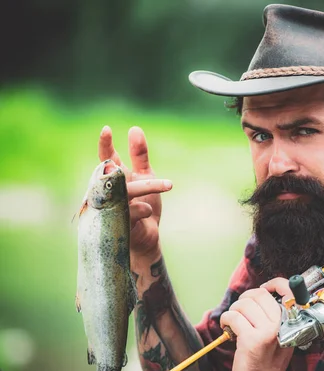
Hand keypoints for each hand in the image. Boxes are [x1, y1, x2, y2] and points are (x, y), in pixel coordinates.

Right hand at [98, 126, 171, 267]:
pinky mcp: (117, 224)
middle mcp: (108, 192)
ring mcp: (110, 208)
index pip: (106, 160)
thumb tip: (134, 129)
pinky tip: (148, 212)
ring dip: (149, 189)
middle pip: (119, 178)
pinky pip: (130, 212)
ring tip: (168, 187)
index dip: (105, 145)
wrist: (145, 240)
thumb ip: (139, 156)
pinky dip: (142, 209)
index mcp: (114, 180)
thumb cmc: (142, 207)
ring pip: (127, 193)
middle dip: (145, 179)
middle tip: (168, 183)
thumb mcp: (145, 177)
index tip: (106, 129)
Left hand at [220, 278, 293, 370]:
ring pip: (243, 304)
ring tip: (235, 324)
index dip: (273, 284)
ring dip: (234, 311)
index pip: (288, 290)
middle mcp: (283, 324)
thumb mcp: (280, 334)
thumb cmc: (267, 359)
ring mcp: (268, 332)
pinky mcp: (251, 340)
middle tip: (242, 312)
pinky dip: (225, 320)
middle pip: (259, 294)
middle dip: (245, 300)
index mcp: (292, 321)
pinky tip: (228, 329)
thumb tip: (263, 291)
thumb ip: (276, 314)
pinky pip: (233, 316)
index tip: (264, 288)